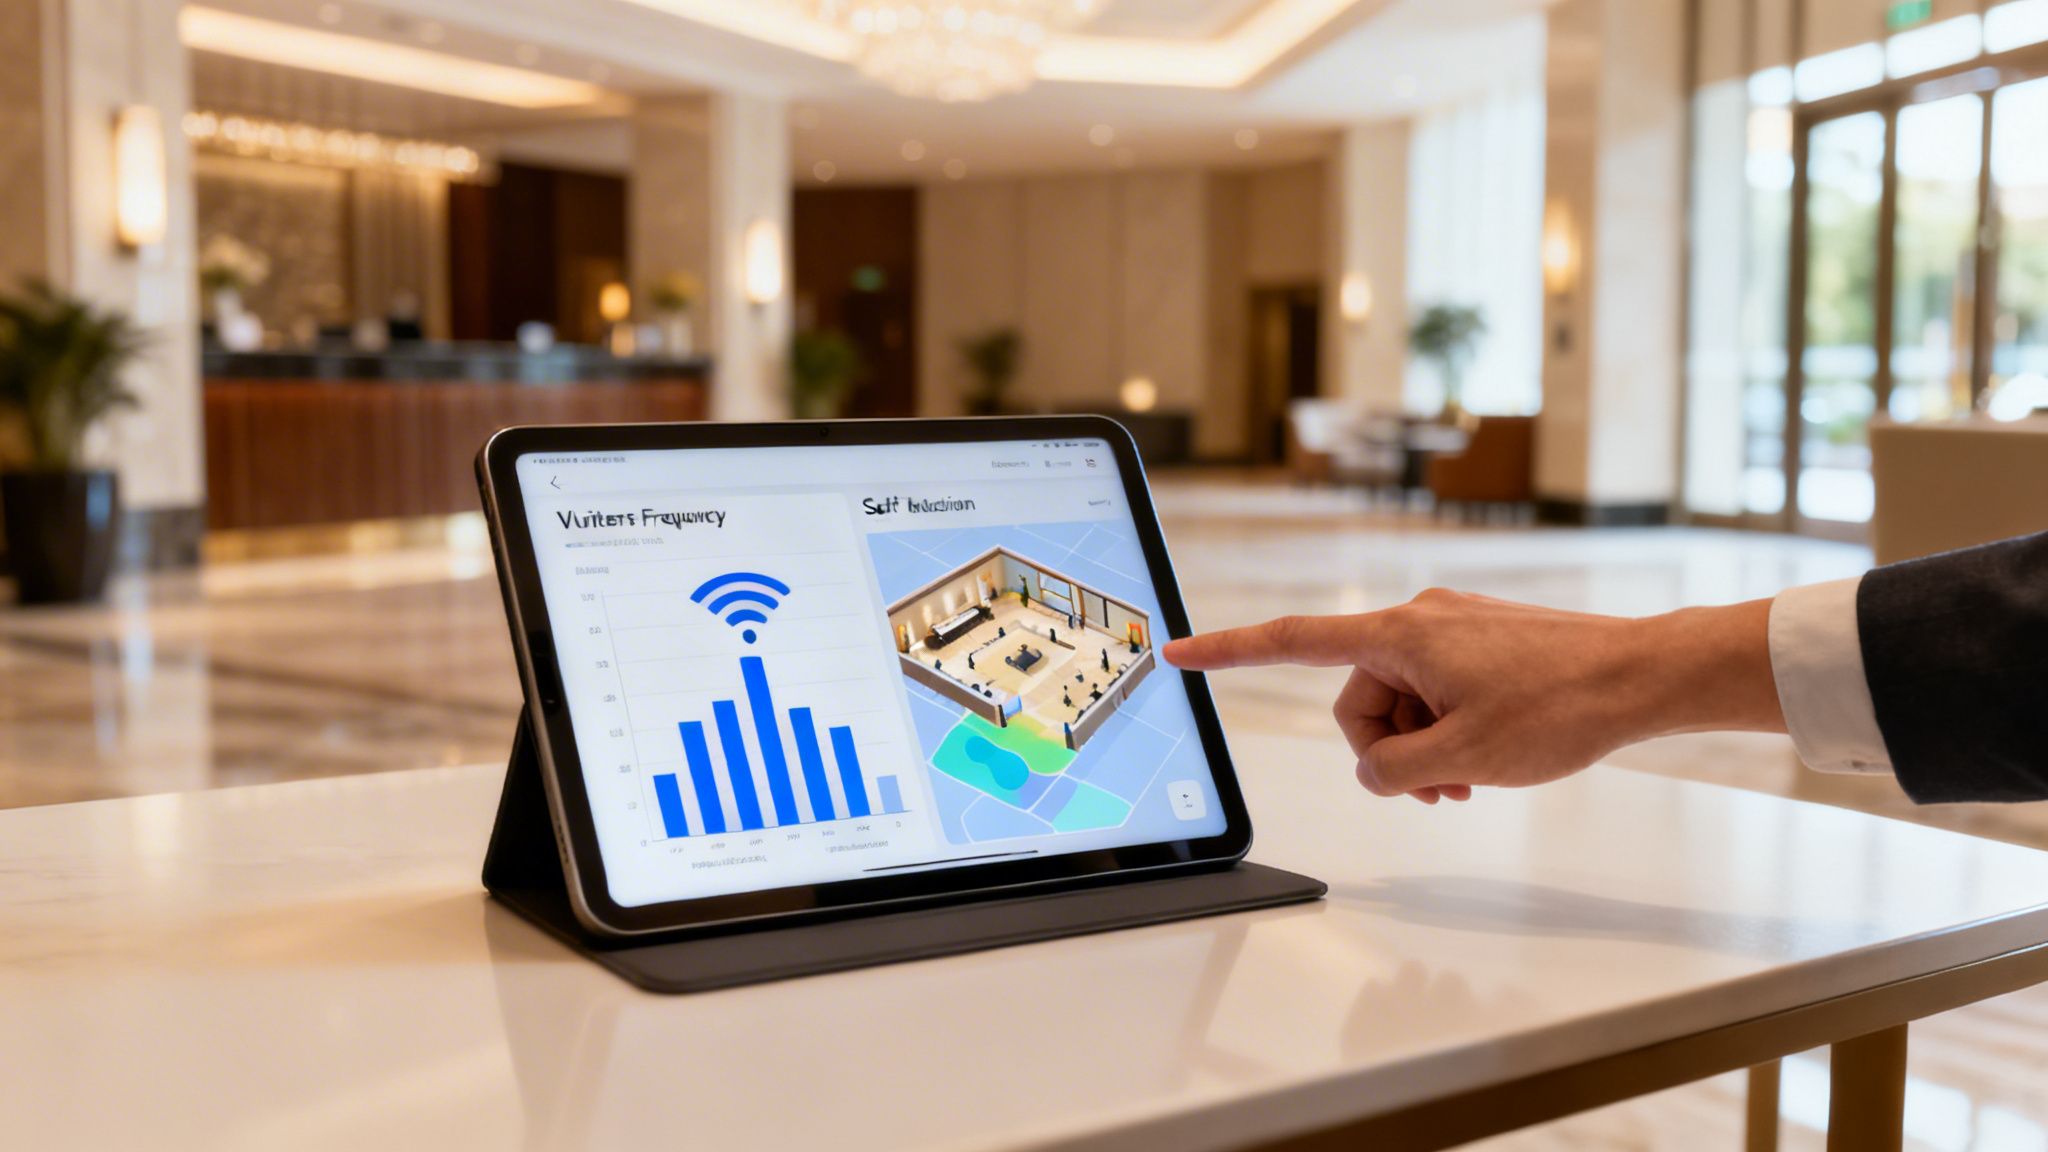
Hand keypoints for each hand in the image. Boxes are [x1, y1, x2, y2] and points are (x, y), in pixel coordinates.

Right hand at [1162, 590, 1782, 803]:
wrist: (1643, 676)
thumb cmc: (1560, 707)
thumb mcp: (1462, 758)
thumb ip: (1393, 771)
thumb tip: (1374, 771)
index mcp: (1399, 635)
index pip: (1290, 643)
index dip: (1228, 652)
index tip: (1180, 654)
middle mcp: (1418, 619)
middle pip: (1358, 698)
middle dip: (1388, 750)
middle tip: (1441, 788)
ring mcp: (1451, 627)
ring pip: (1400, 702)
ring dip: (1424, 747)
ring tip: (1472, 779)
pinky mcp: (1480, 641)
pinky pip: (1435, 690)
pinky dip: (1448, 728)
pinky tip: (1486, 758)